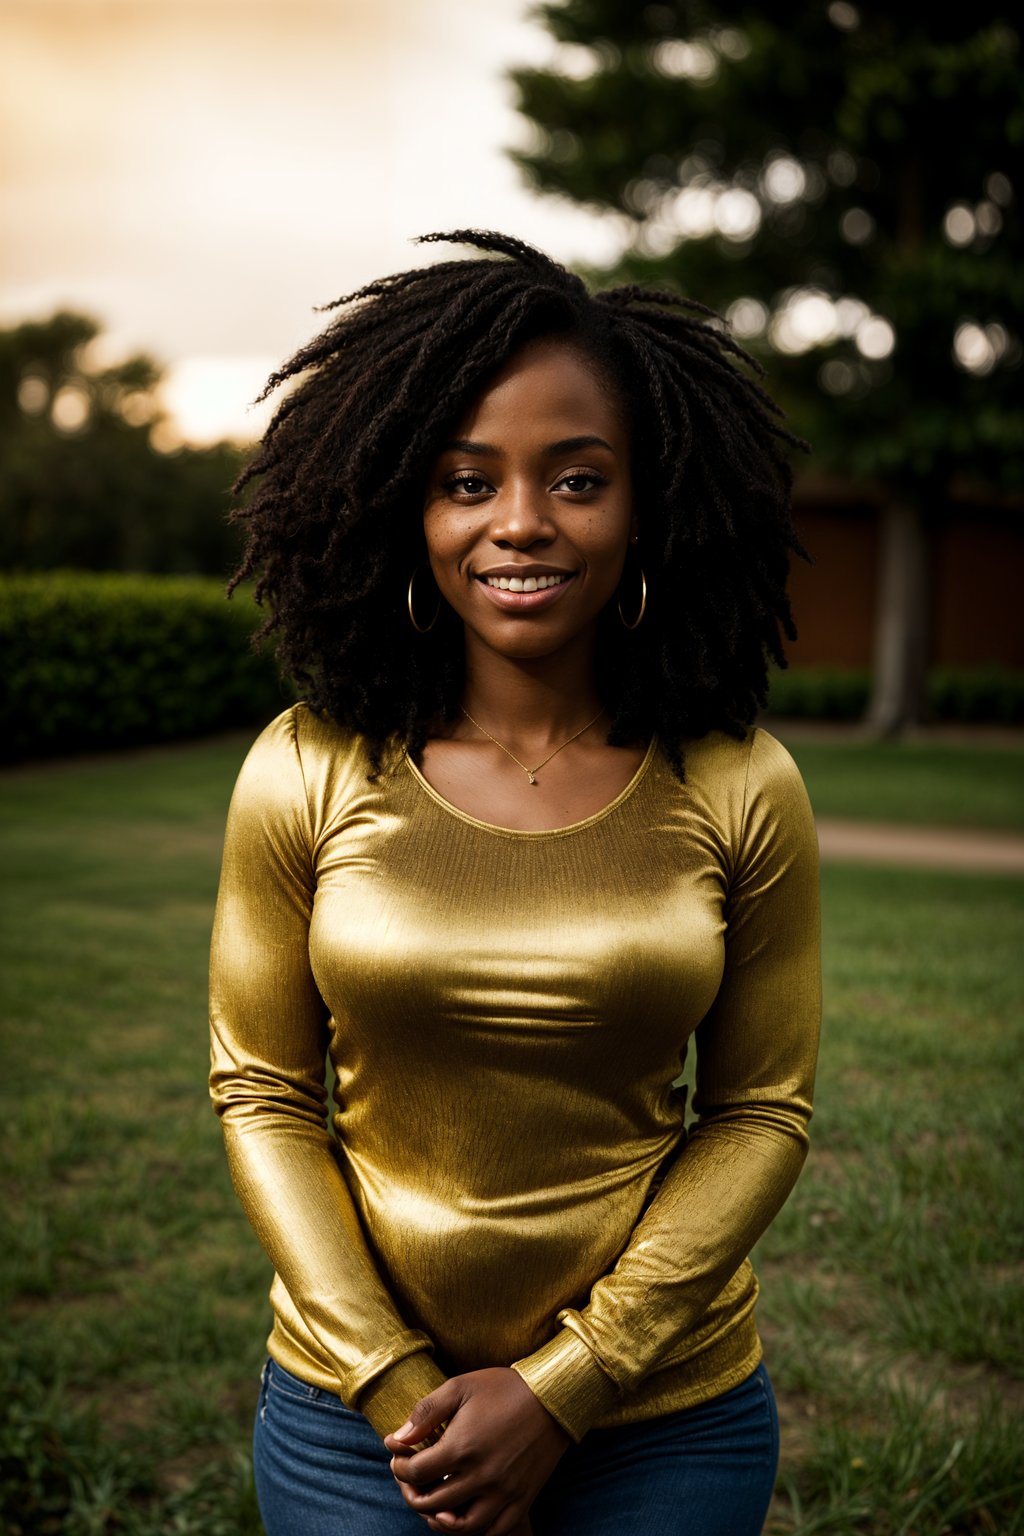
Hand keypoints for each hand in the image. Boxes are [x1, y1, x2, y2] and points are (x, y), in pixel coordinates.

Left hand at [383, 1367, 568, 1534]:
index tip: (400, 1456)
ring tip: (433, 1504)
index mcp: (462, 1447)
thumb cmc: (504, 1387)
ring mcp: (503, 1492)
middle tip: (410, 1480)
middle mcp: (481, 1476)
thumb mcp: (460, 1387)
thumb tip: (397, 1438)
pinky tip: (464, 1515)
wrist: (553, 1395)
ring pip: (461, 1526)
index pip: (415, 1472)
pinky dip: (474, 1530)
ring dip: (439, 1519)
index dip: (400, 1466)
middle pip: (432, 1503)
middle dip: (412, 1492)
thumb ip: (425, 1413)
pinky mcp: (522, 1499)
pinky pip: (494, 1531)